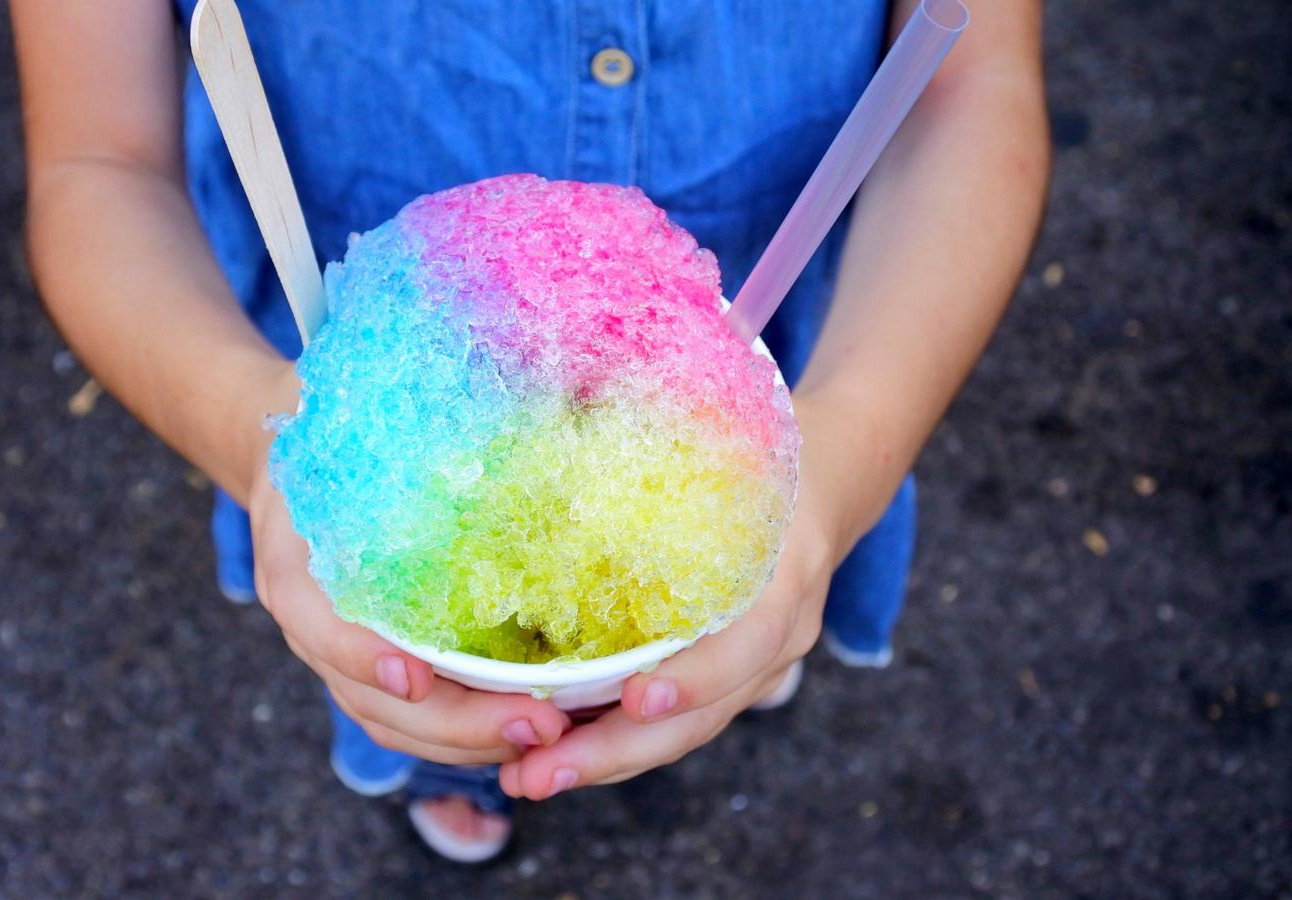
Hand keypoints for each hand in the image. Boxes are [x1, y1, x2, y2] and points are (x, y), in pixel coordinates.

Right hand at [244, 390, 570, 765]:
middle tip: (537, 722)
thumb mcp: (344, 402)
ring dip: (472, 740)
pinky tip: (540, 723)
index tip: (416, 673)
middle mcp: (312, 619)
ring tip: (551, 735)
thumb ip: (398, 407)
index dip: (361, 656)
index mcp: (293, 560)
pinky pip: (418, 716)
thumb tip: (519, 377)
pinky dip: (473, 731)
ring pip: (398, 722)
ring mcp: (342, 649)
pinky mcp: (379, 660)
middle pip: (371, 698)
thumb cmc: (328, 415)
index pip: (317, 623)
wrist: (285, 438)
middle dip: (454, 723)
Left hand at [498, 397, 859, 798]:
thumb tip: (563, 395)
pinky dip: (614, 740)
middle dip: (617, 751)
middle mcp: (780, 633)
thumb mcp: (736, 425)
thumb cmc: (772, 439)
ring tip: (523, 781)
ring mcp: (758, 663)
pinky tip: (550, 753)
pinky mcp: (728, 674)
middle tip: (536, 775)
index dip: (694, 676)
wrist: (835, 471)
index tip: (635, 698)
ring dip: (603, 761)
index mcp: (787, 571)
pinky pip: (674, 721)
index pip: (747, 642)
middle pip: (703, 714)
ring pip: (683, 732)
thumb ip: (666, 423)